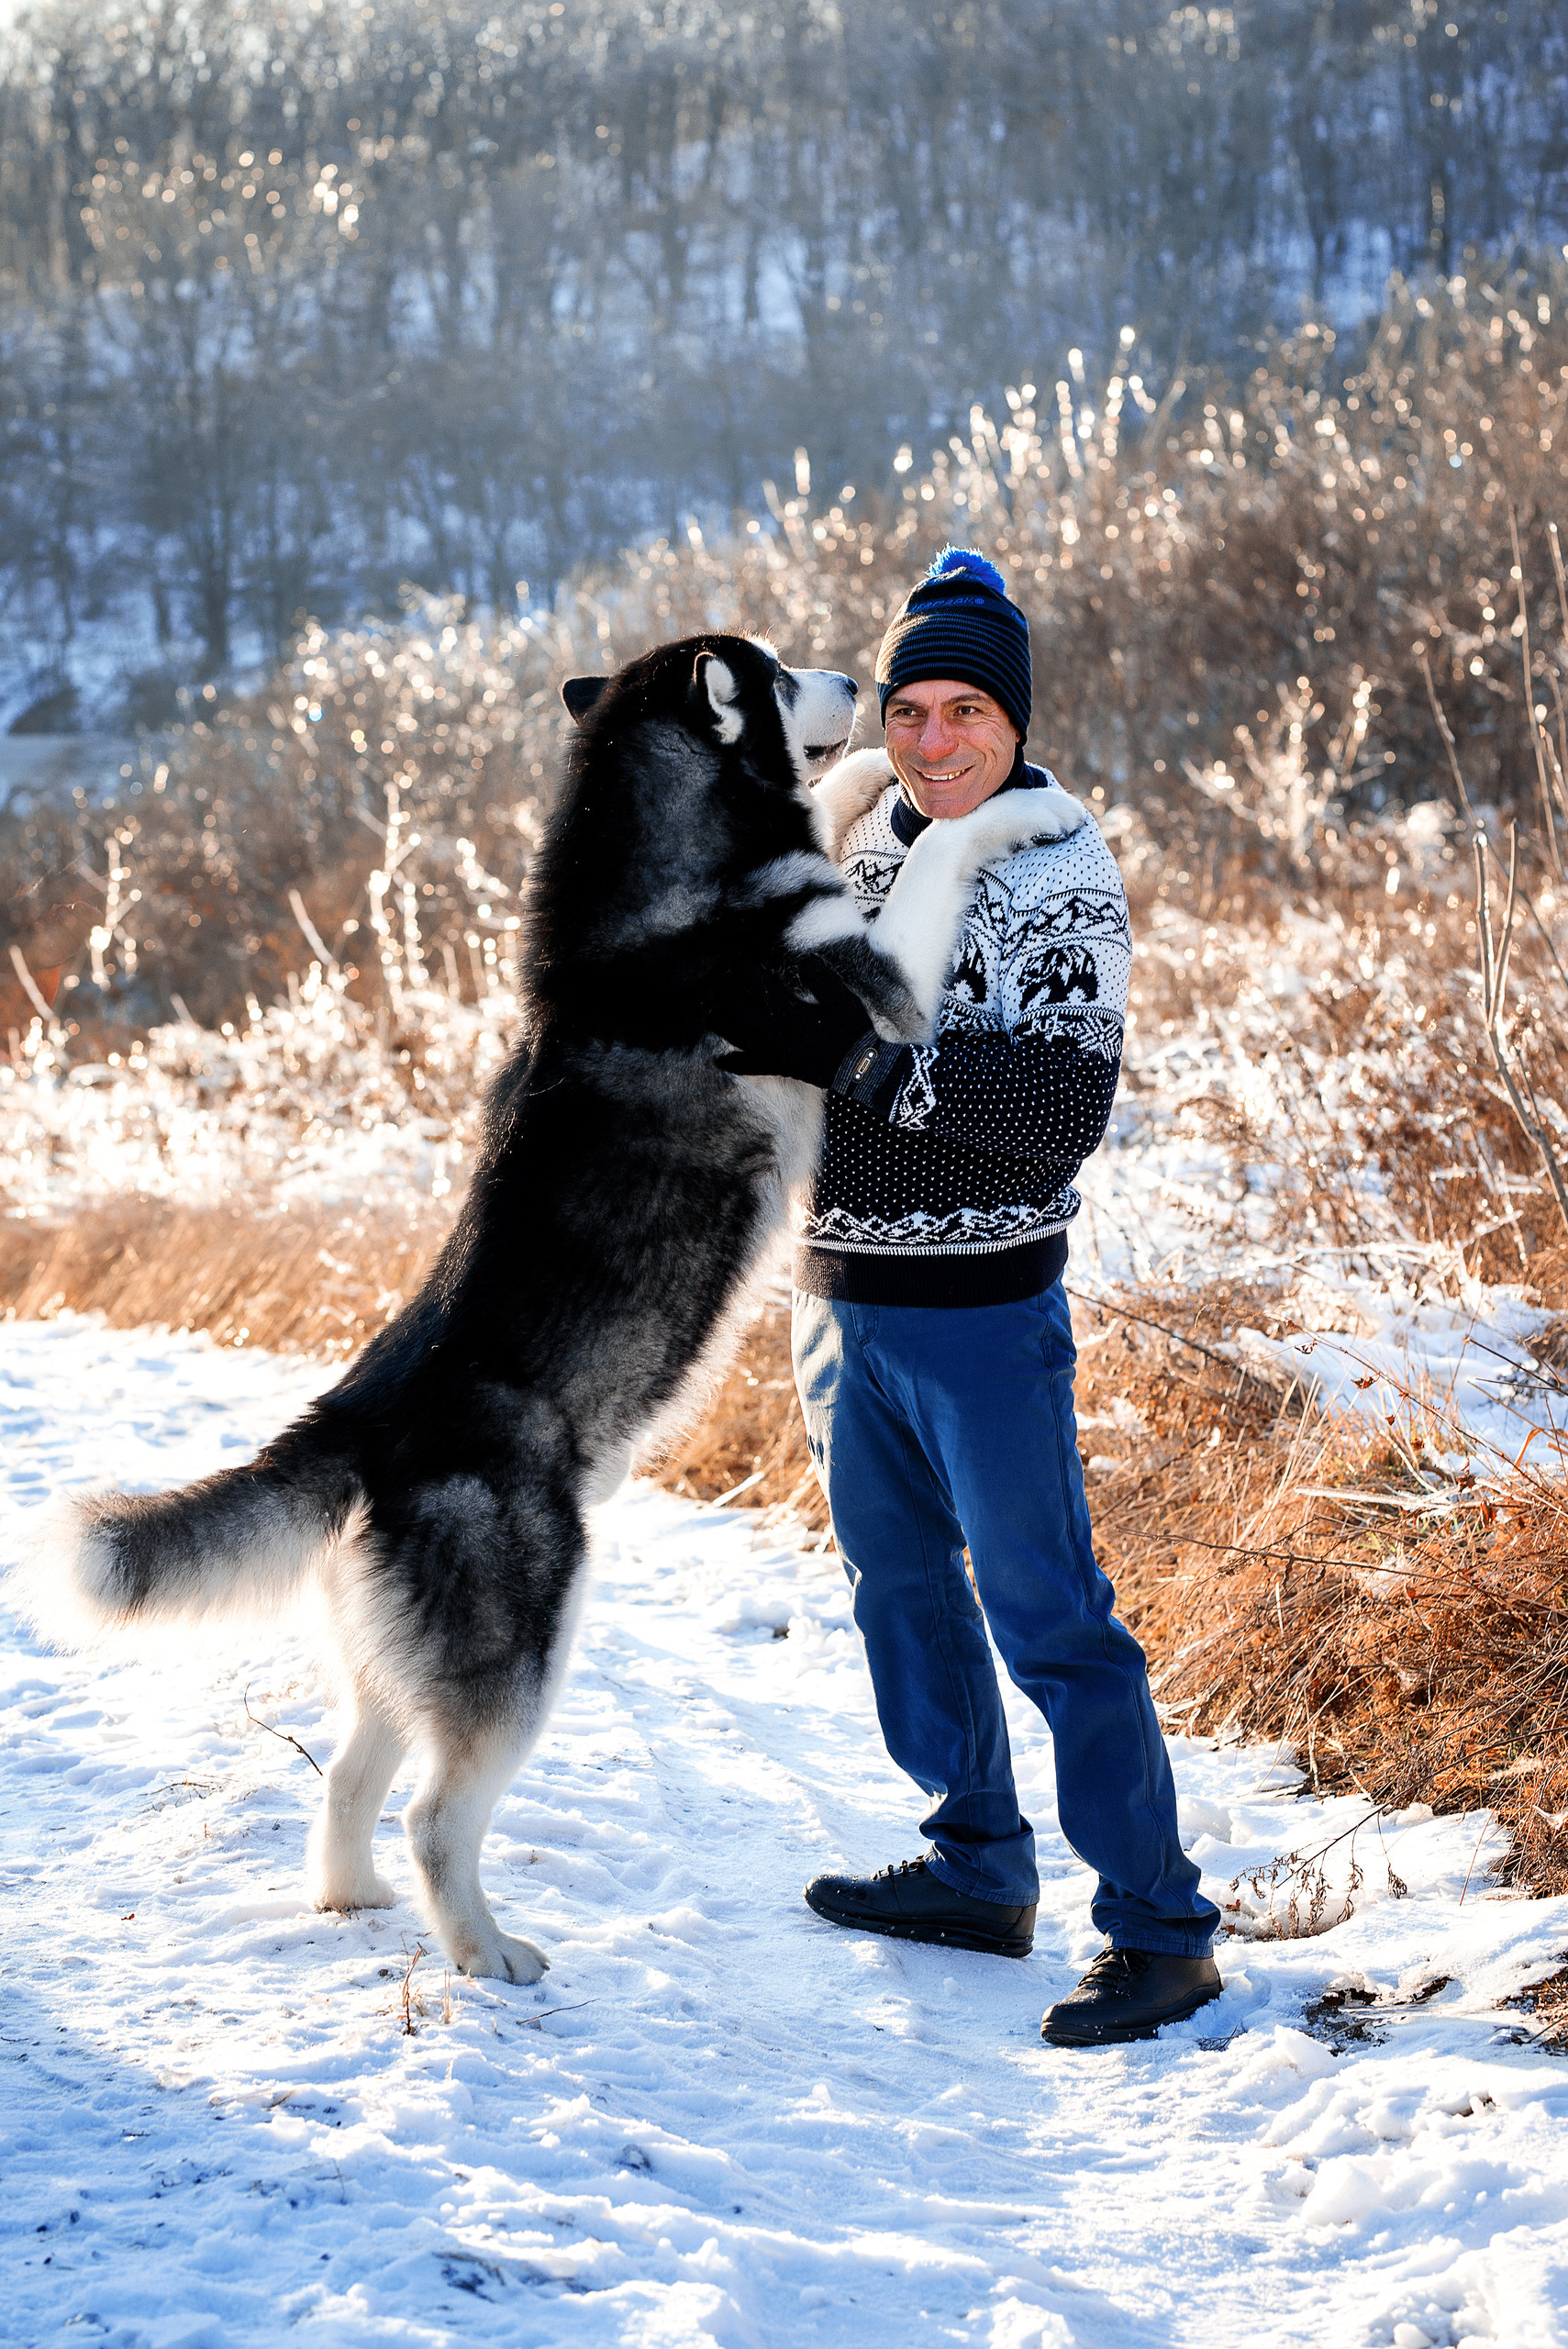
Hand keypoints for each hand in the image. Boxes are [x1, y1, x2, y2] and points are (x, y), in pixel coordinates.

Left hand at [710, 954, 875, 1086]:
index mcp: (788, 1012)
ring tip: (714, 1011)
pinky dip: (733, 1064)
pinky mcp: (777, 1067)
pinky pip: (749, 1067)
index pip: (758, 985)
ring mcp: (772, 1052)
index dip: (745, 969)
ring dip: (722, 1022)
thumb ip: (821, 977)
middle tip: (723, 979)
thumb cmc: (852, 1031)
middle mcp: (774, 1032)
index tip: (738, 960)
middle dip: (727, 990)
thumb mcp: (842, 997)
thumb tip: (804, 960)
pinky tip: (719, 1062)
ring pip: (736, 1035)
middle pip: (738, 1008)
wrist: (859, 1069)